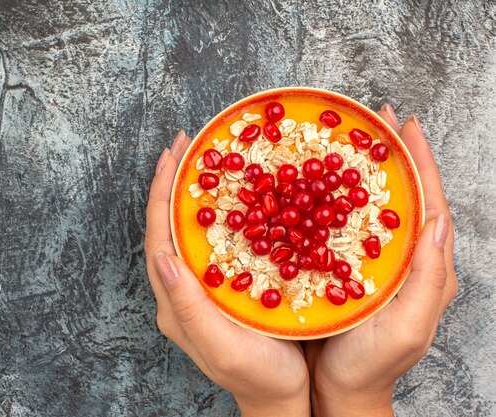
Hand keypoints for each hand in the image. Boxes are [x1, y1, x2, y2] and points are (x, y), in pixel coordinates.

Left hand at [144, 131, 309, 416]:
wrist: (281, 397)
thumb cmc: (256, 375)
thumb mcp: (221, 345)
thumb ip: (187, 305)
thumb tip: (162, 256)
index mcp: (174, 303)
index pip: (158, 236)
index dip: (162, 194)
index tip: (171, 156)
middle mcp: (180, 292)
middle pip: (168, 227)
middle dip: (172, 184)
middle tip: (186, 146)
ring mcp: (200, 289)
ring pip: (187, 232)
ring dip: (191, 195)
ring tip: (203, 162)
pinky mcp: (221, 288)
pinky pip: (210, 243)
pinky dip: (214, 214)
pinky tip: (231, 198)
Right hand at [305, 104, 458, 416]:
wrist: (337, 389)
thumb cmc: (371, 366)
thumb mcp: (407, 329)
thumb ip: (427, 280)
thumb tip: (438, 223)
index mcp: (426, 269)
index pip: (430, 204)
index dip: (420, 163)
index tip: (407, 127)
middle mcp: (403, 259)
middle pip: (404, 196)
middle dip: (395, 155)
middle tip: (379, 120)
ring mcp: (374, 262)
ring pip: (375, 207)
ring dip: (366, 170)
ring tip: (353, 140)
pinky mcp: (347, 267)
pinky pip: (346, 225)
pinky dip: (336, 199)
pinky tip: (319, 186)